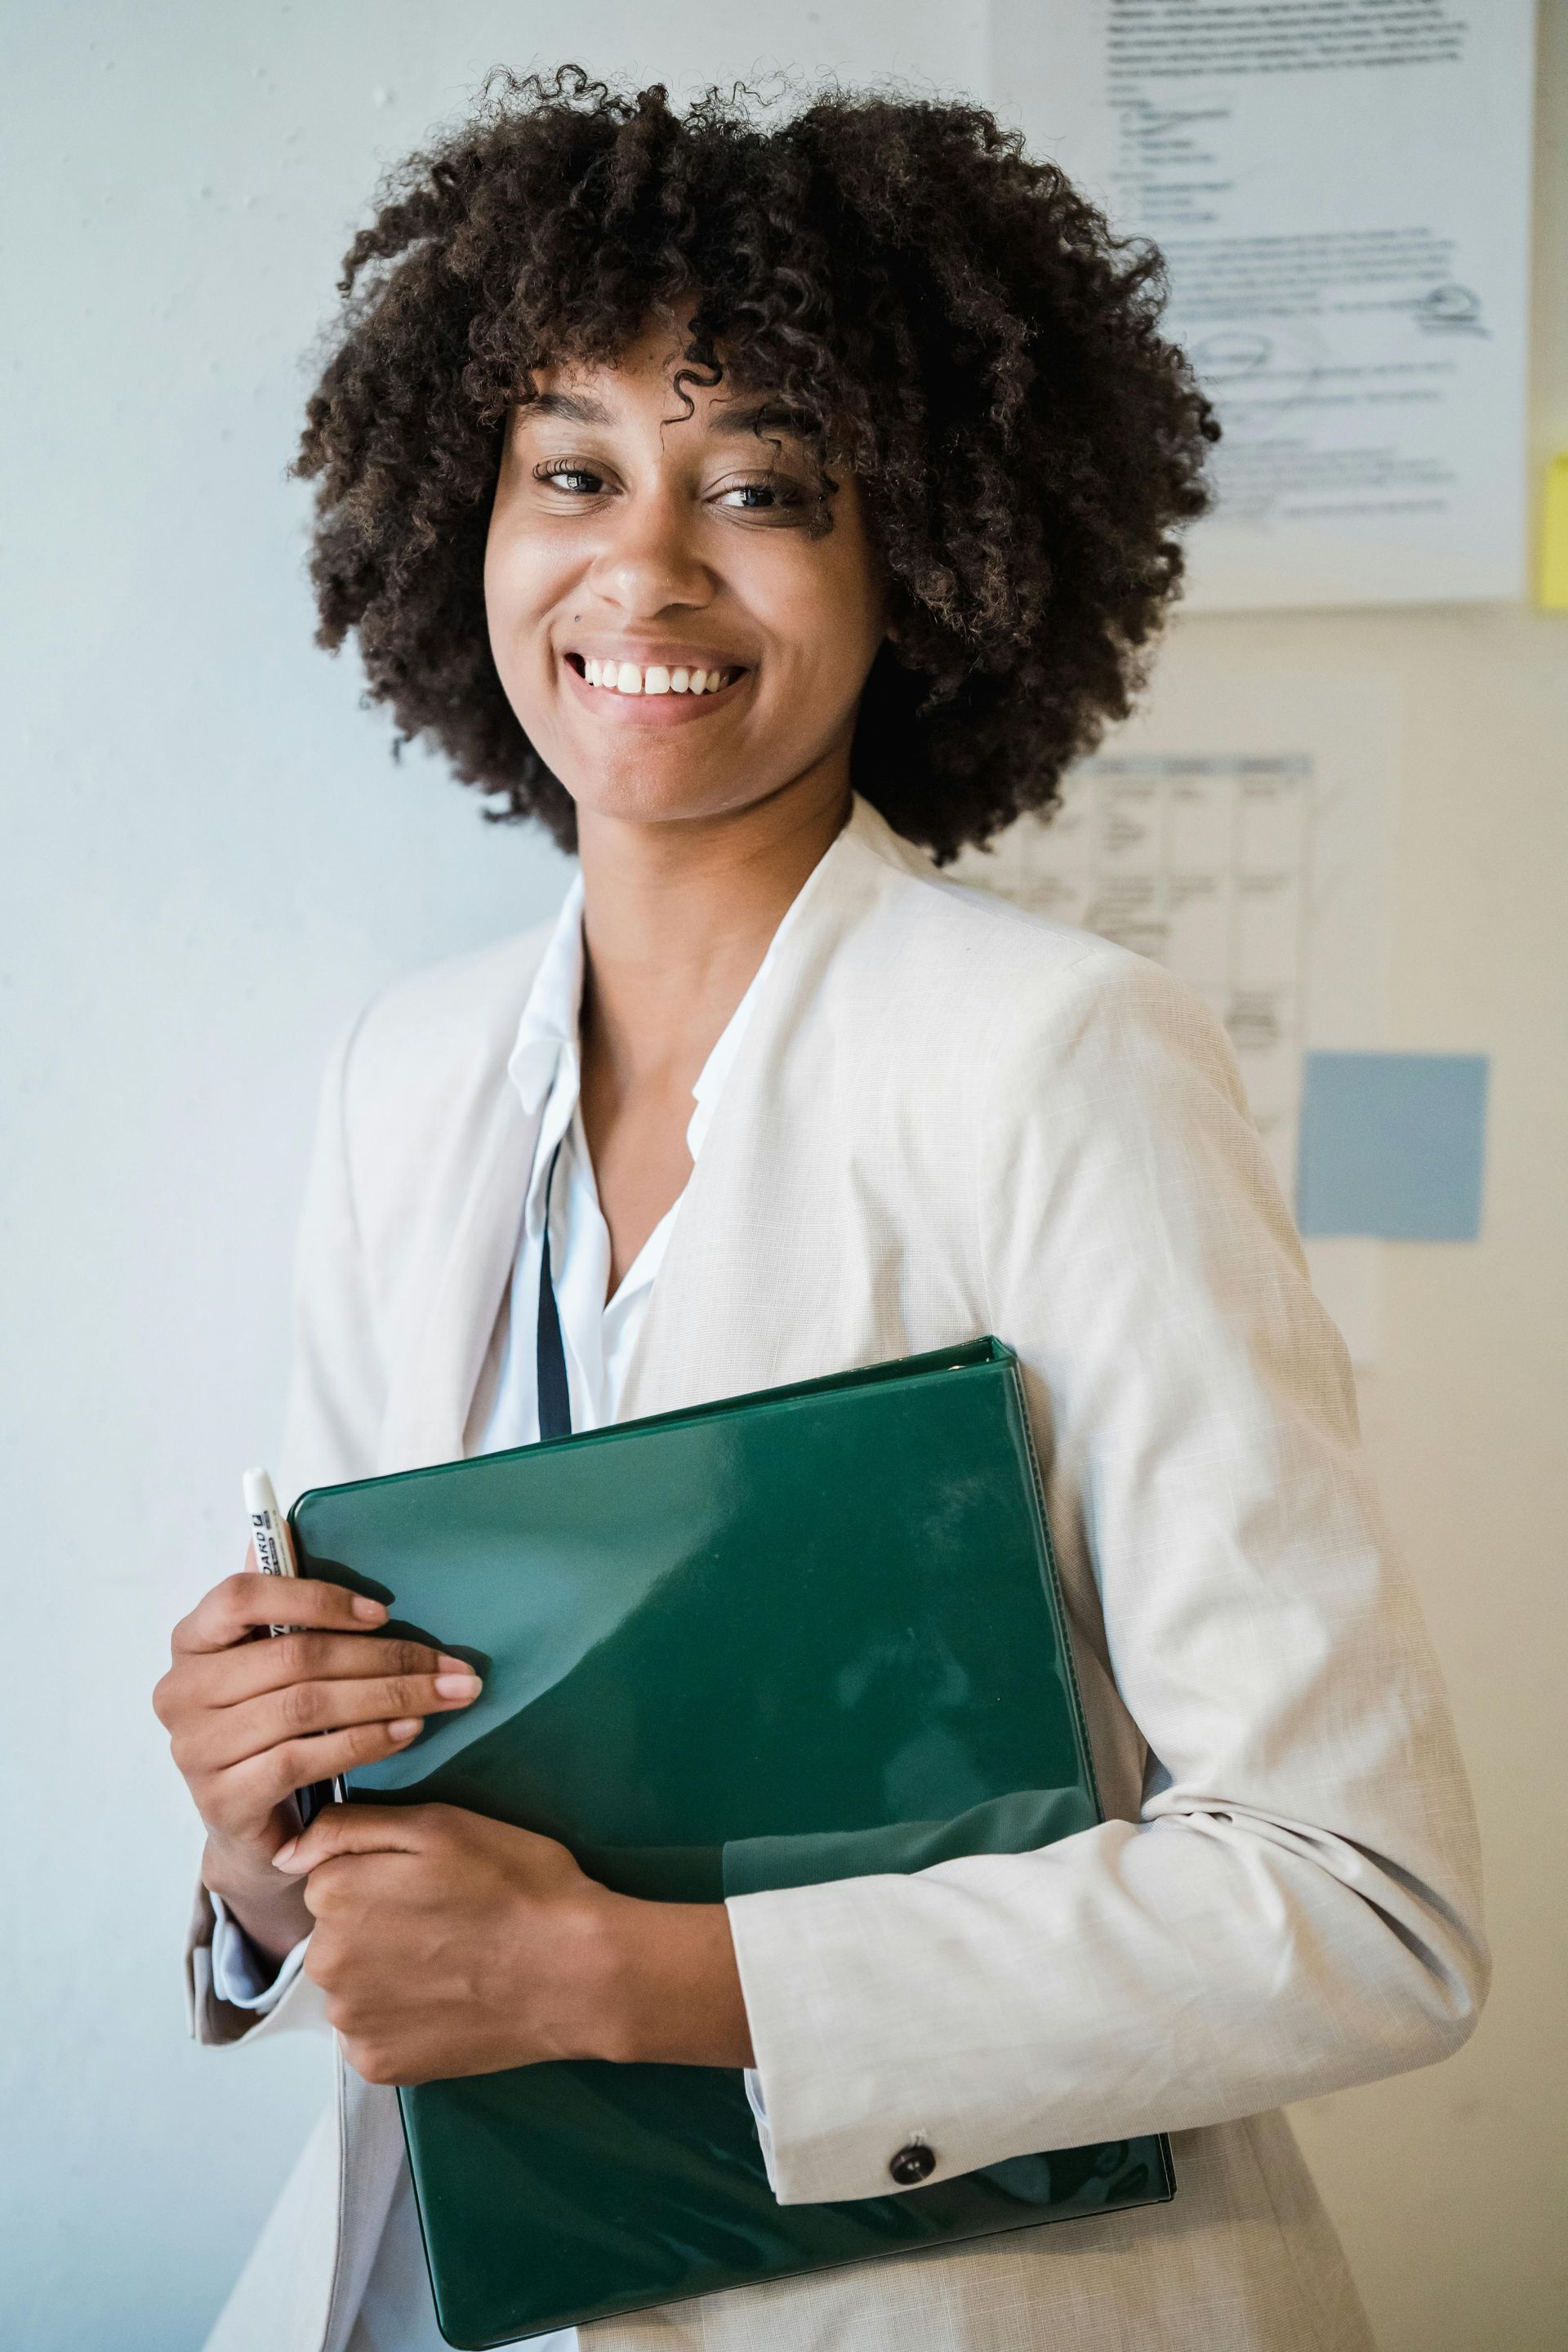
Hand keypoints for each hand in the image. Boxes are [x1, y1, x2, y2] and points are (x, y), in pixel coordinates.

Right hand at [153, 1561, 483, 1963]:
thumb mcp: (274, 1663)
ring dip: (388, 1697)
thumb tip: (284, 1527)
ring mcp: (196, 1750)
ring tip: (443, 1696)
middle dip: (385, 1657)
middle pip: (294, 1657)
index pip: (241, 1597)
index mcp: (191, 1641)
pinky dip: (365, 1741)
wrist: (256, 1831)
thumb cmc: (273, 1728)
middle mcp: (181, 1692)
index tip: (383, 1612)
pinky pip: (304, 1758)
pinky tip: (406, 1732)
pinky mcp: (224, 1800)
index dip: (315, 1599)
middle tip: (453, 1666)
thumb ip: (278, 1605)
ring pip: (306, 1706)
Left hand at [275, 1803, 754, 2083]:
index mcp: (334, 1894)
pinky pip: (373, 2033)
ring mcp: (351, 2023)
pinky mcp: (377, 2068)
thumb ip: (352, 1826)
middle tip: (445, 1921)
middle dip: (375, 1924)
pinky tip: (446, 2003)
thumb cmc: (516, 1883)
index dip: (379, 1874)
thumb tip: (288, 1848)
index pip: (329, 1876)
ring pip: (352, 1984)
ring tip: (451, 1963)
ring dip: (385, 1974)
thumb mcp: (441, 1824)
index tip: (428, 1882)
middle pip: (334, 1933)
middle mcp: (325, 1963)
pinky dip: (400, 2020)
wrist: (575, 1971)